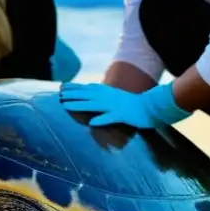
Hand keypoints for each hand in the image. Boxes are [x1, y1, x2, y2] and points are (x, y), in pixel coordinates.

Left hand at [59, 81, 189, 128]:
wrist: (151, 107)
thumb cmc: (133, 103)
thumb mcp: (116, 97)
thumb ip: (104, 96)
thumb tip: (91, 94)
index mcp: (108, 92)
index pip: (88, 89)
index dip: (75, 88)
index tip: (62, 87)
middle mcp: (109, 97)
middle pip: (88, 95)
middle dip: (72, 95)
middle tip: (59, 95)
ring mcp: (116, 106)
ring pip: (95, 104)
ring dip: (80, 105)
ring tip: (66, 106)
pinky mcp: (123, 115)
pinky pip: (111, 117)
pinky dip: (102, 119)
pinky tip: (93, 123)